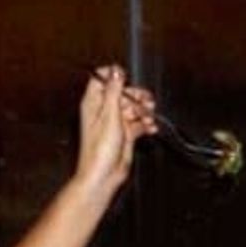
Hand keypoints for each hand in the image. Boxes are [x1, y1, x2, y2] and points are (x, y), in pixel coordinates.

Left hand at [73, 65, 155, 197]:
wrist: (104, 176)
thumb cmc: (99, 150)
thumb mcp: (109, 114)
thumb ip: (114, 91)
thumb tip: (115, 70)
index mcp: (94, 103)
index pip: (102, 79)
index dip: (115, 76)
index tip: (127, 79)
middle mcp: (104, 111)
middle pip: (123, 93)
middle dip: (136, 96)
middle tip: (146, 102)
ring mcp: (115, 123)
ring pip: (133, 108)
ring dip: (143, 111)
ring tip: (149, 118)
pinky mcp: (125, 135)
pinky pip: (138, 124)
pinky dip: (146, 125)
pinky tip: (151, 128)